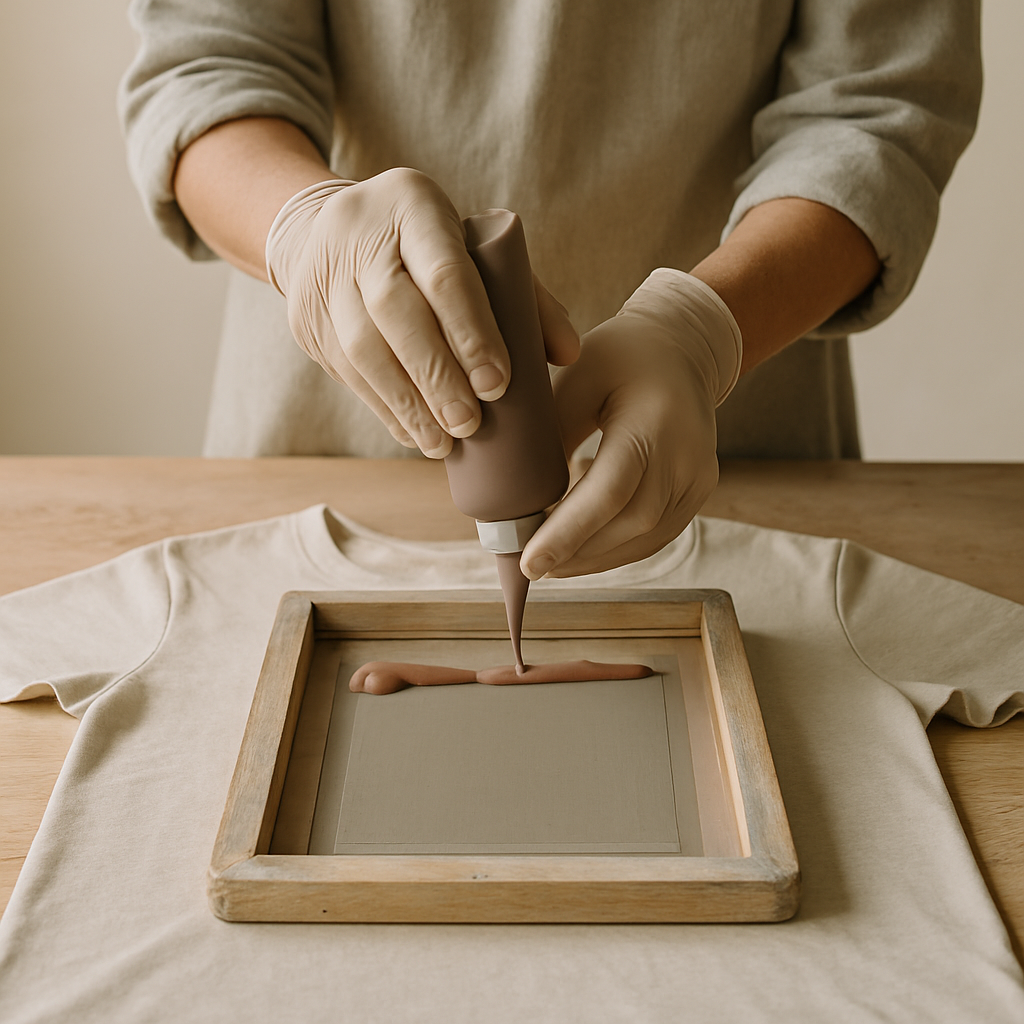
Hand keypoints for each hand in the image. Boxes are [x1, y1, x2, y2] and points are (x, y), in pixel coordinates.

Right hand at [265, 169, 577, 456]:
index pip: (443, 271)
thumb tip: (568, 354)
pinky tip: (414, 434)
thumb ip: (525, 296)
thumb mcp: (472, 248)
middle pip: (395, 312)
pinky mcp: (307, 320)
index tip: (497, 383)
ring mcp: (325, 278)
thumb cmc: (426, 247)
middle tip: (470, 422)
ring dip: (407, 403)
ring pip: (362, 349)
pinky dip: (384, 409)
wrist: (328, 230)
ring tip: (443, 441)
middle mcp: (360, 235)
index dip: (470, 330)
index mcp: (413, 205)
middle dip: (436, 375)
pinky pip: (344, 373)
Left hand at [521, 270, 740, 577]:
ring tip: (550, 563)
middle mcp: (687, 453)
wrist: (682, 348)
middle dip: (576, 552)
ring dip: (594, 557)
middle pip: (631, 523)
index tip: (528, 563)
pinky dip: (616, 548)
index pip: (611, 489)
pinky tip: (582, 549)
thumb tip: (518, 500)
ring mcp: (699, 476)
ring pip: (646, 538)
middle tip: (529, 566)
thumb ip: (552, 432)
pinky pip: (656, 535)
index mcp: (655, 417)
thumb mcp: (577, 376)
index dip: (569, 532)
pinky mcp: (698, 491)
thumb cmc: (620, 357)